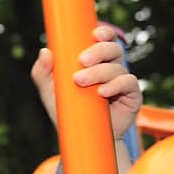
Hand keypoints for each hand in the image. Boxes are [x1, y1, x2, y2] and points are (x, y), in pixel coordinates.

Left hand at [31, 25, 141, 139]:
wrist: (82, 140)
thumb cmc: (68, 113)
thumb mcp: (50, 93)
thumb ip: (42, 74)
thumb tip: (45, 51)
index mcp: (95, 62)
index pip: (103, 40)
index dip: (103, 33)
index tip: (94, 33)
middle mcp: (110, 69)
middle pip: (113, 49)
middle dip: (99, 51)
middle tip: (82, 61)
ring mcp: (122, 82)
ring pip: (117, 67)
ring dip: (100, 72)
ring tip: (81, 81)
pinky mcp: (131, 97)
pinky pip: (129, 83)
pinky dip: (116, 84)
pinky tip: (103, 91)